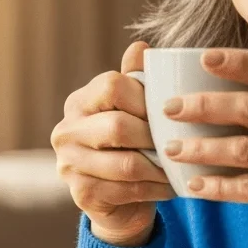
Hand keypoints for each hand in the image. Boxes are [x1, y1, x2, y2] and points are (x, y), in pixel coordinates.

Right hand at [51, 41, 175, 246]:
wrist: (120, 201)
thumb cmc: (132, 146)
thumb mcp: (135, 110)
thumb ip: (137, 80)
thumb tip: (141, 47)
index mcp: (79, 102)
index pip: (111, 85)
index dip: (145, 98)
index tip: (168, 112)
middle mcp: (66, 131)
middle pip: (117, 126)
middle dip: (155, 137)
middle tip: (180, 143)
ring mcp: (69, 165)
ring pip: (126, 164)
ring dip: (160, 167)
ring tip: (181, 166)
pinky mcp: (82, 195)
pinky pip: (127, 190)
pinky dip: (156, 189)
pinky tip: (171, 186)